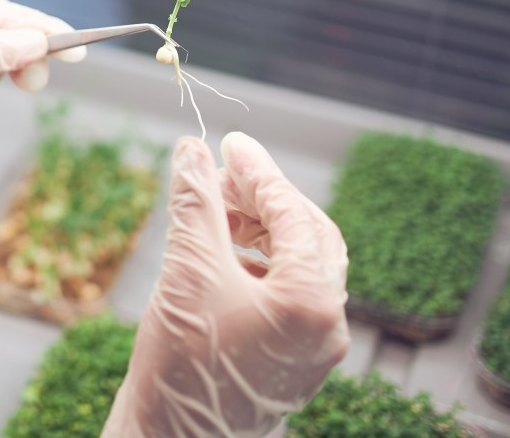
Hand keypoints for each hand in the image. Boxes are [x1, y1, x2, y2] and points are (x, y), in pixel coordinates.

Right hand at [102, 132, 349, 437]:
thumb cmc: (181, 365)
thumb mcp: (186, 272)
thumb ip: (196, 203)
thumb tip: (193, 149)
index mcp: (313, 301)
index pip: (293, 214)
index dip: (258, 172)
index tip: (229, 143)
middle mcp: (328, 325)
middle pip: (309, 236)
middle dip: (265, 200)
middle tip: (222, 174)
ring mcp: (316, 348)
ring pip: (301, 265)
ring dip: (261, 231)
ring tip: (215, 214)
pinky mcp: (295, 361)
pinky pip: (289, 295)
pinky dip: (259, 265)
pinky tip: (222, 257)